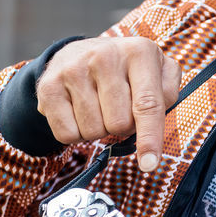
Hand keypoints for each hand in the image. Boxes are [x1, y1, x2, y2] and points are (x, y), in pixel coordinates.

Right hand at [36, 36, 180, 172]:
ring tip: (99, 106)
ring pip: (94, 131)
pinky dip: (77, 133)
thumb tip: (154, 128)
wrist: (82, 52)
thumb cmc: (128, 70)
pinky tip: (79, 112)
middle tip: (119, 108)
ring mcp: (73, 69)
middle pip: (119, 123)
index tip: (150, 164)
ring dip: (100, 129)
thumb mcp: (158, 71)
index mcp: (139, 52)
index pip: (148, 104)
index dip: (150, 138)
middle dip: (124, 126)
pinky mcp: (48, 86)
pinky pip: (67, 134)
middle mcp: (105, 56)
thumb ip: (167, 95)